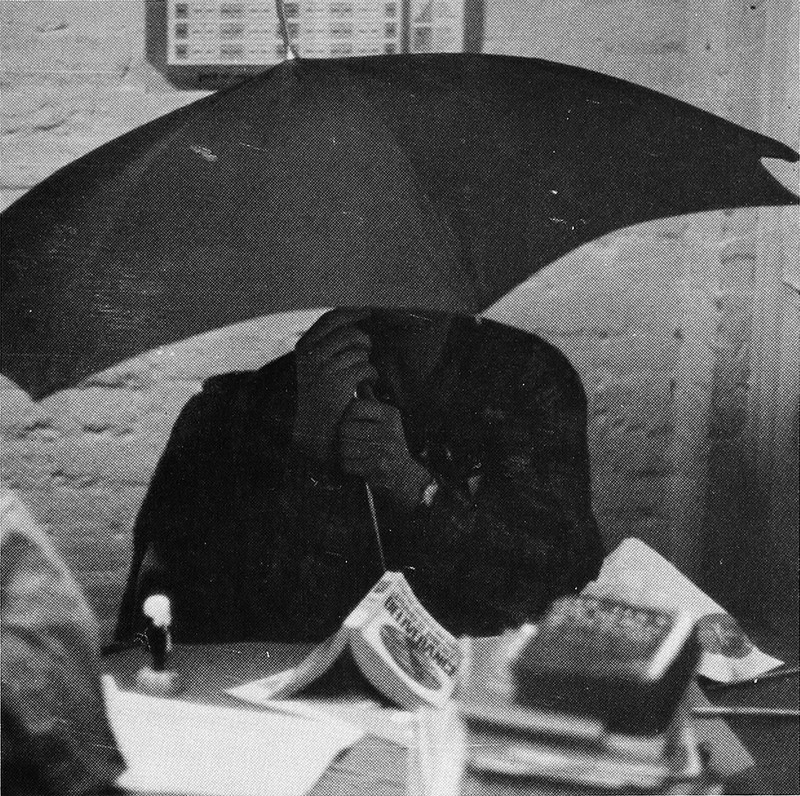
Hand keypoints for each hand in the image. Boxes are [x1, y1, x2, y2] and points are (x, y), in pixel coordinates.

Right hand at [293, 309, 376, 462]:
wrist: (317, 428)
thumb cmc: (322, 394)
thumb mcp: (316, 365)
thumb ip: (328, 342)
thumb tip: (352, 315)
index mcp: (304, 347)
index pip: (331, 319)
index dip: (352, 313)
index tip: (368, 312)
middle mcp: (311, 355)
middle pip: (350, 333)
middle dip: (364, 342)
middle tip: (366, 355)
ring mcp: (324, 368)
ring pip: (361, 351)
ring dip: (368, 362)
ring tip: (365, 375)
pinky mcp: (340, 382)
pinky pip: (367, 367)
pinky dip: (373, 376)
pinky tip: (370, 385)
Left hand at [338, 395, 430, 510]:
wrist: (404, 476)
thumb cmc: (389, 444)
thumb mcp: (386, 419)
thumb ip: (371, 401)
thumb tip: (361, 380)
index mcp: (390, 414)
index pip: (355, 406)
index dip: (346, 415)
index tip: (350, 423)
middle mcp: (390, 430)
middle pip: (345, 428)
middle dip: (342, 437)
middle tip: (349, 441)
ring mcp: (385, 449)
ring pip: (344, 447)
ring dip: (344, 452)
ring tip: (353, 452)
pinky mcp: (378, 468)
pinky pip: (347, 464)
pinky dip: (347, 465)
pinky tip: (356, 464)